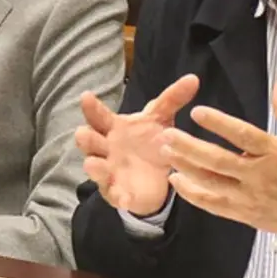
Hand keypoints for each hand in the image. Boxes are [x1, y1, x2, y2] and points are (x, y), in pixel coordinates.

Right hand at [75, 74, 199, 215]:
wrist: (156, 175)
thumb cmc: (149, 140)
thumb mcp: (161, 118)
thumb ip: (172, 99)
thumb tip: (194, 78)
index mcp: (113, 128)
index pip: (99, 116)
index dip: (91, 107)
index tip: (86, 96)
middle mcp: (106, 149)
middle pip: (90, 143)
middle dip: (85, 139)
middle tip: (83, 133)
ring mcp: (109, 172)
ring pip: (96, 170)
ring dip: (94, 168)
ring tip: (93, 164)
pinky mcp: (119, 193)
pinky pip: (115, 196)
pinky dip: (119, 197)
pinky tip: (124, 199)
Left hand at [161, 77, 276, 244]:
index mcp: (275, 152)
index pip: (243, 135)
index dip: (219, 123)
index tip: (197, 112)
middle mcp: (259, 175)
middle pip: (219, 160)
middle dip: (190, 147)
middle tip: (167, 135)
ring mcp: (248, 196)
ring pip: (211, 182)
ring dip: (186, 167)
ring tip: (166, 152)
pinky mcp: (242, 213)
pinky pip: (212, 203)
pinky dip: (192, 193)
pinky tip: (177, 180)